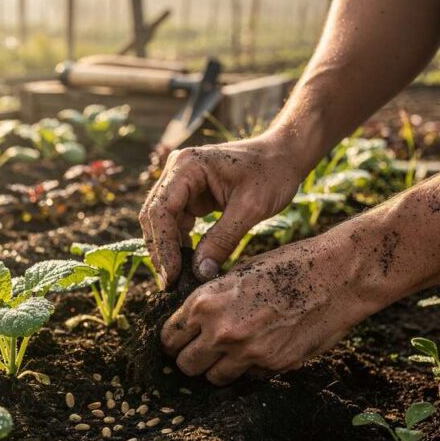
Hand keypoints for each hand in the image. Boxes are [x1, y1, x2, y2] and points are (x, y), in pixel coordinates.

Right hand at [139, 134, 309, 285]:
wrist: (285, 156)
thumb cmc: (272, 174)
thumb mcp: (251, 209)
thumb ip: (223, 240)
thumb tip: (200, 273)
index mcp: (187, 166)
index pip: (161, 210)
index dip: (163, 245)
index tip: (172, 275)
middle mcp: (177, 170)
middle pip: (154, 216)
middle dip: (161, 251)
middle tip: (171, 283)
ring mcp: (181, 182)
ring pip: (161, 222)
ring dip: (167, 250)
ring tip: (178, 278)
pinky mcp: (189, 194)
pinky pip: (175, 223)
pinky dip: (179, 244)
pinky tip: (188, 264)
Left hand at [160, 233, 378, 383]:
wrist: (336, 275)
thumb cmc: (287, 265)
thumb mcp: (238, 273)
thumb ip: (211, 300)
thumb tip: (191, 321)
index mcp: (205, 303)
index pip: (170, 337)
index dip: (174, 340)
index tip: (181, 341)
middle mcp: (221, 332)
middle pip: (185, 365)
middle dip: (191, 359)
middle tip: (203, 351)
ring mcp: (247, 353)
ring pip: (213, 378)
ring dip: (218, 368)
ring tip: (232, 352)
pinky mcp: (273, 366)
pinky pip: (247, 377)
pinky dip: (249, 368)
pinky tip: (262, 348)